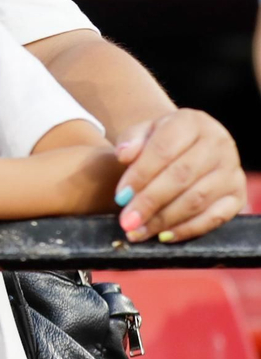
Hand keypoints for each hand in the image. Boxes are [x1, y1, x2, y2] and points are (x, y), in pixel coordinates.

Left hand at [113, 109, 244, 242]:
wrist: (189, 146)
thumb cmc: (160, 141)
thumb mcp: (143, 133)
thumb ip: (131, 141)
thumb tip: (124, 155)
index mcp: (192, 122)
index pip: (163, 150)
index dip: (140, 175)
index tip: (120, 196)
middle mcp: (218, 144)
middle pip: (181, 177)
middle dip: (150, 202)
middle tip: (127, 221)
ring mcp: (231, 171)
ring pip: (197, 199)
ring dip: (164, 219)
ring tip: (138, 231)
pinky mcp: (238, 195)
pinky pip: (214, 217)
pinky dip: (188, 229)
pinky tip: (163, 236)